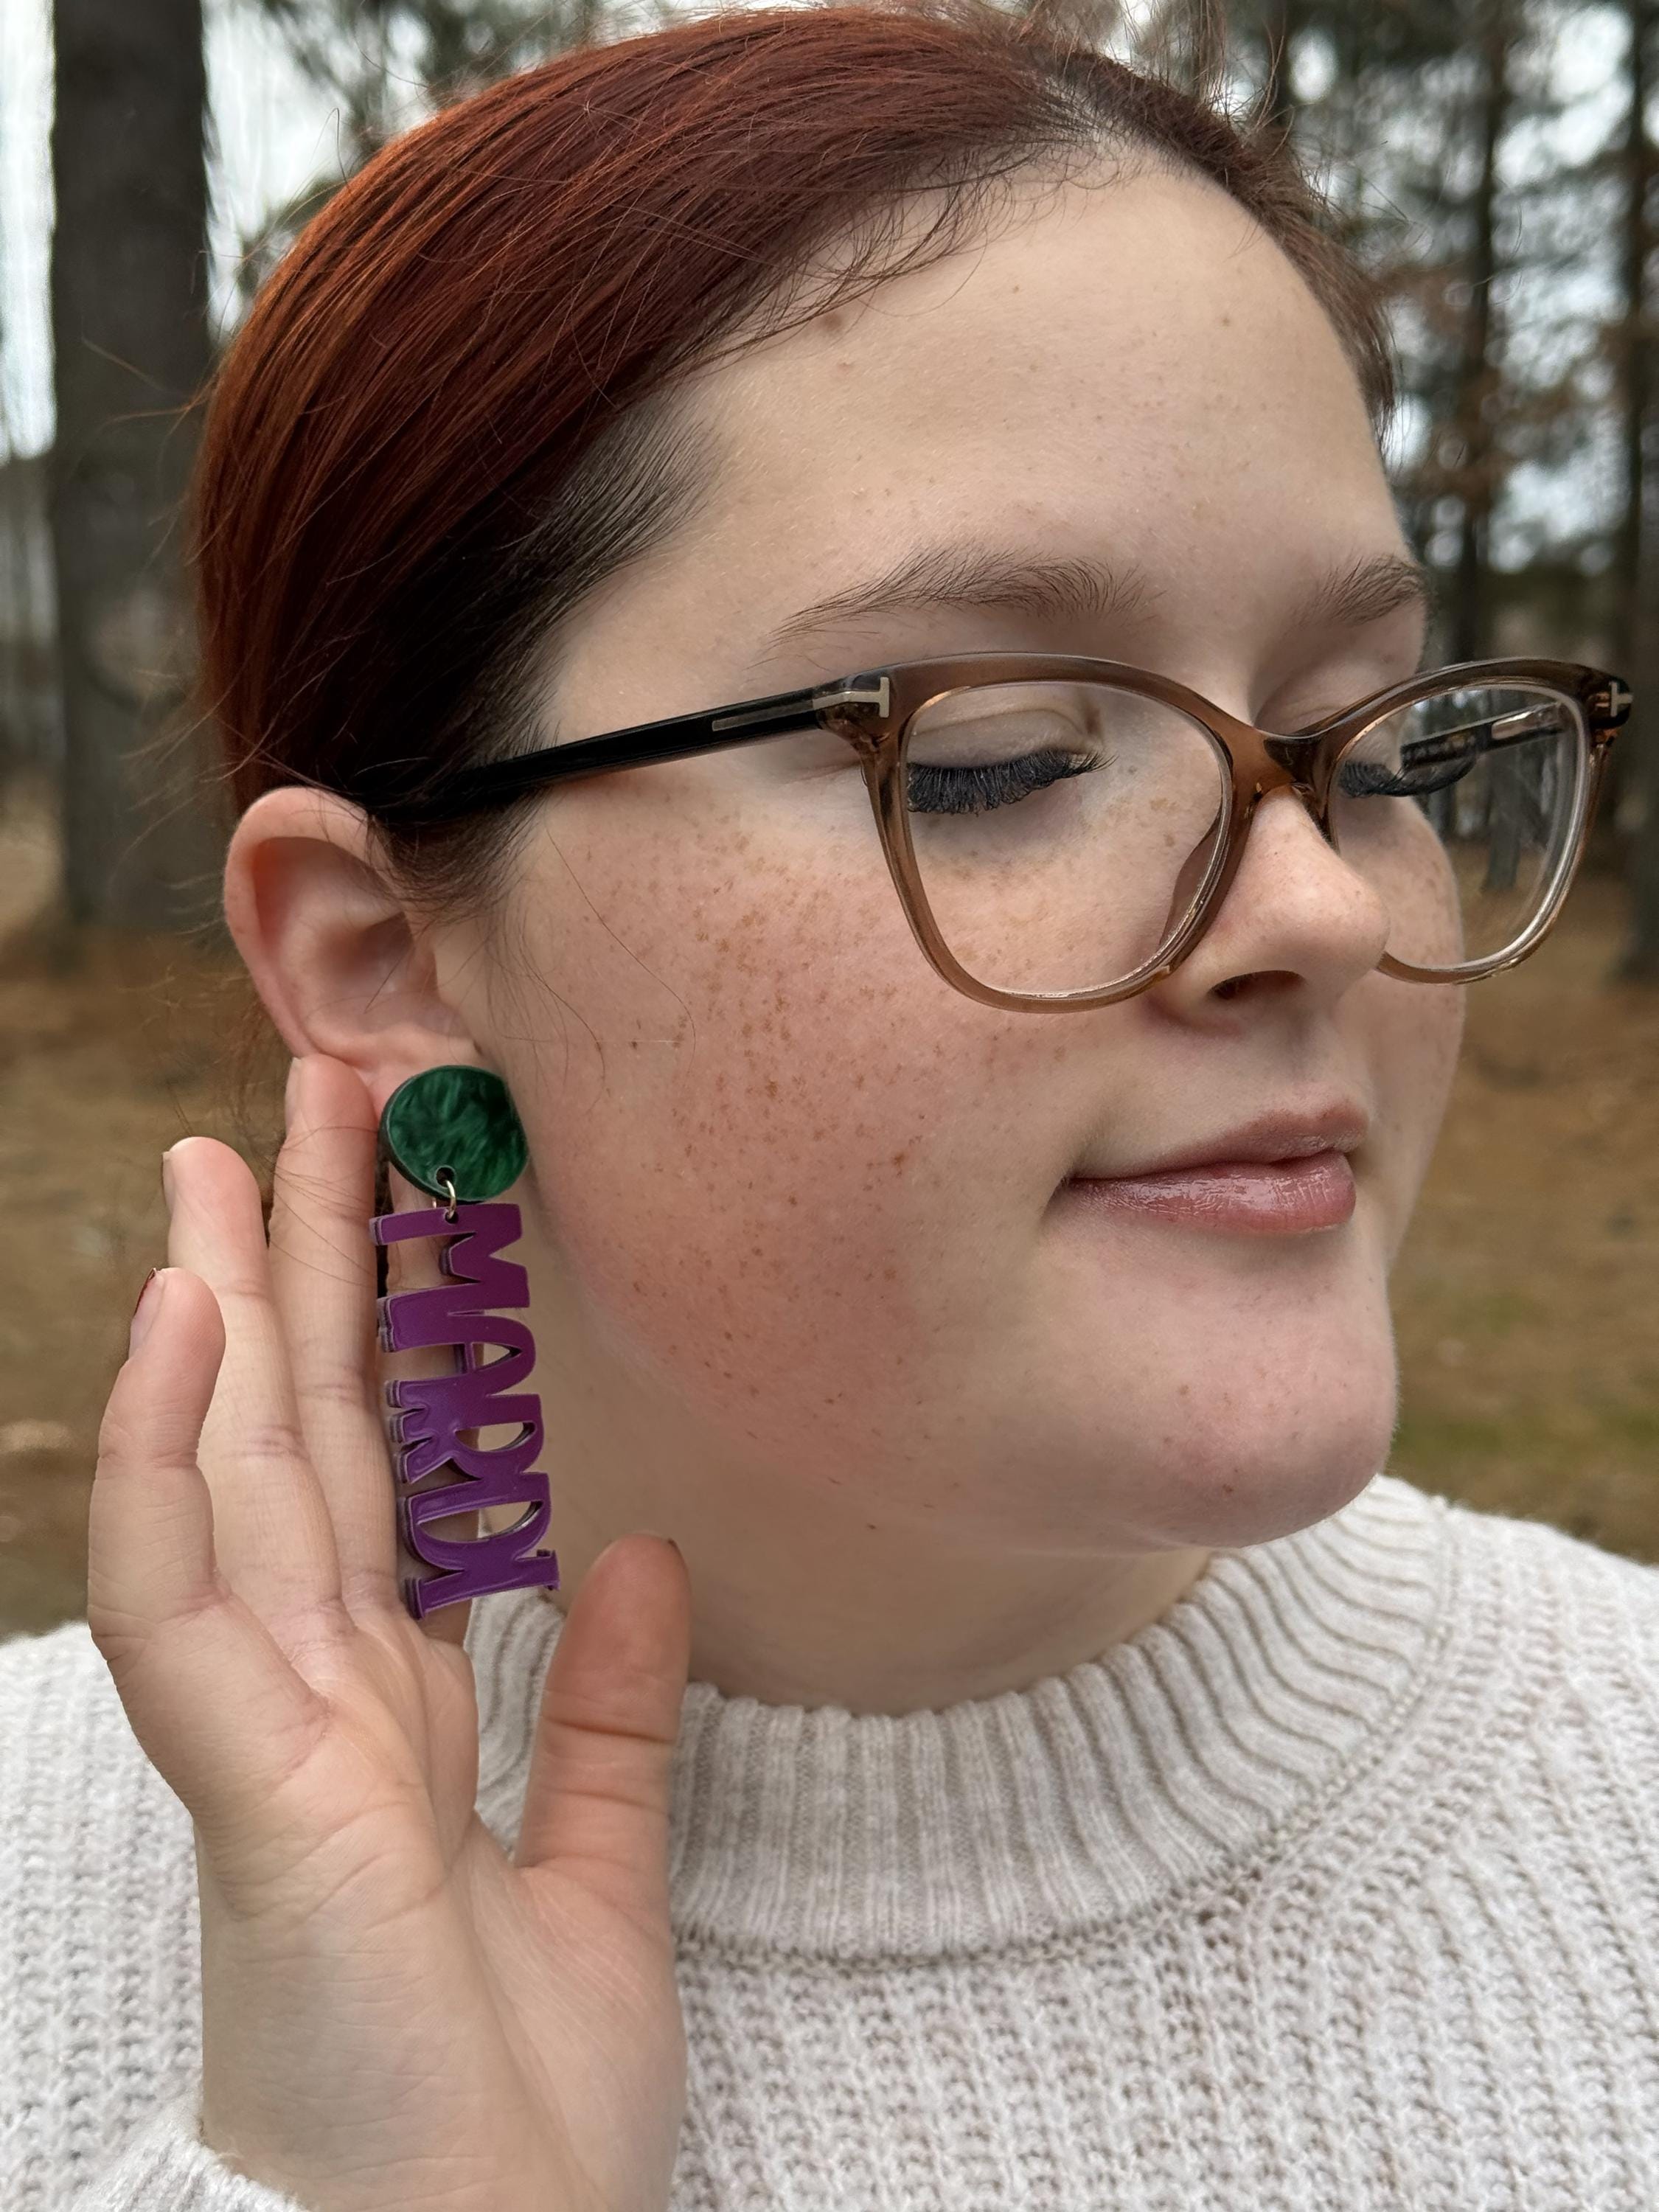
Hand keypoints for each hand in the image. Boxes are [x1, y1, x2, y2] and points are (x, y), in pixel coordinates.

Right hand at [87, 1053, 690, 2211]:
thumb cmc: (508, 2110)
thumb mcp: (597, 1870)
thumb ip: (614, 1711)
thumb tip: (651, 1550)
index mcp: (393, 1704)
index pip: (381, 1468)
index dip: (386, 1331)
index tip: (410, 1199)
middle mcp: (318, 1692)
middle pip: (304, 1434)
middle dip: (302, 1265)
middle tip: (305, 1105)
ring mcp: (269, 1730)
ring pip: (228, 1472)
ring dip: (222, 1308)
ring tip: (226, 1156)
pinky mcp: (252, 1787)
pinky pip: (181, 1589)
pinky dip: (169, 1448)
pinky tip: (183, 1319)